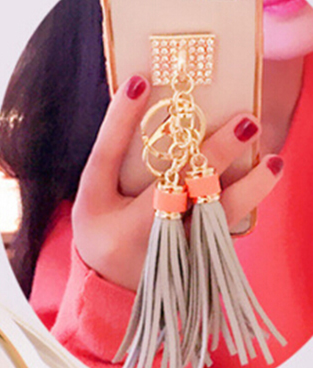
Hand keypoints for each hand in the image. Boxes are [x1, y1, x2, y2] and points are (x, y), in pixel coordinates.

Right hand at [71, 74, 284, 291]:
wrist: (111, 287)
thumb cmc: (104, 226)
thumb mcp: (95, 194)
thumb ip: (115, 151)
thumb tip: (144, 88)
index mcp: (98, 216)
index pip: (105, 160)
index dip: (120, 122)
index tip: (141, 81)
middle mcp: (131, 239)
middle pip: (172, 194)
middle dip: (210, 157)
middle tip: (245, 121)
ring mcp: (166, 257)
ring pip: (211, 222)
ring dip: (247, 188)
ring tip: (273, 159)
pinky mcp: (191, 266)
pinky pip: (224, 233)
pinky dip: (247, 200)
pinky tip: (266, 171)